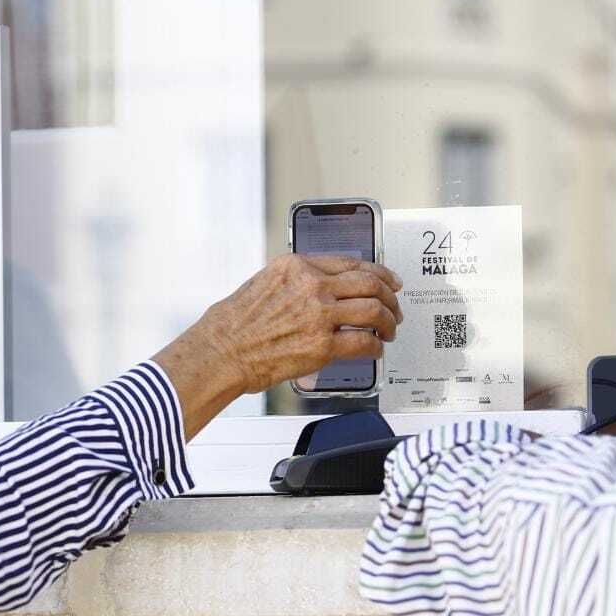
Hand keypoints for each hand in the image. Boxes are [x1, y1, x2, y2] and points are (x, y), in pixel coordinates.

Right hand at [151, 254, 403, 436]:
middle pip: (369, 283)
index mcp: (296, 266)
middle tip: (394, 306)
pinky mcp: (322, 345)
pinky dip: (376, 346)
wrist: (221, 352)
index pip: (350, 263)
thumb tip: (322, 291)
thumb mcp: (263, 283)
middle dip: (390, 296)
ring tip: (389, 330)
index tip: (387, 279)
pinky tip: (375, 349)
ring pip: (374, 310)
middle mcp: (311, 285)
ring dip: (388, 321)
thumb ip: (296, 282)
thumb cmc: (232, 324)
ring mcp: (319, 315)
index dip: (377, 271)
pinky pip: (364, 342)